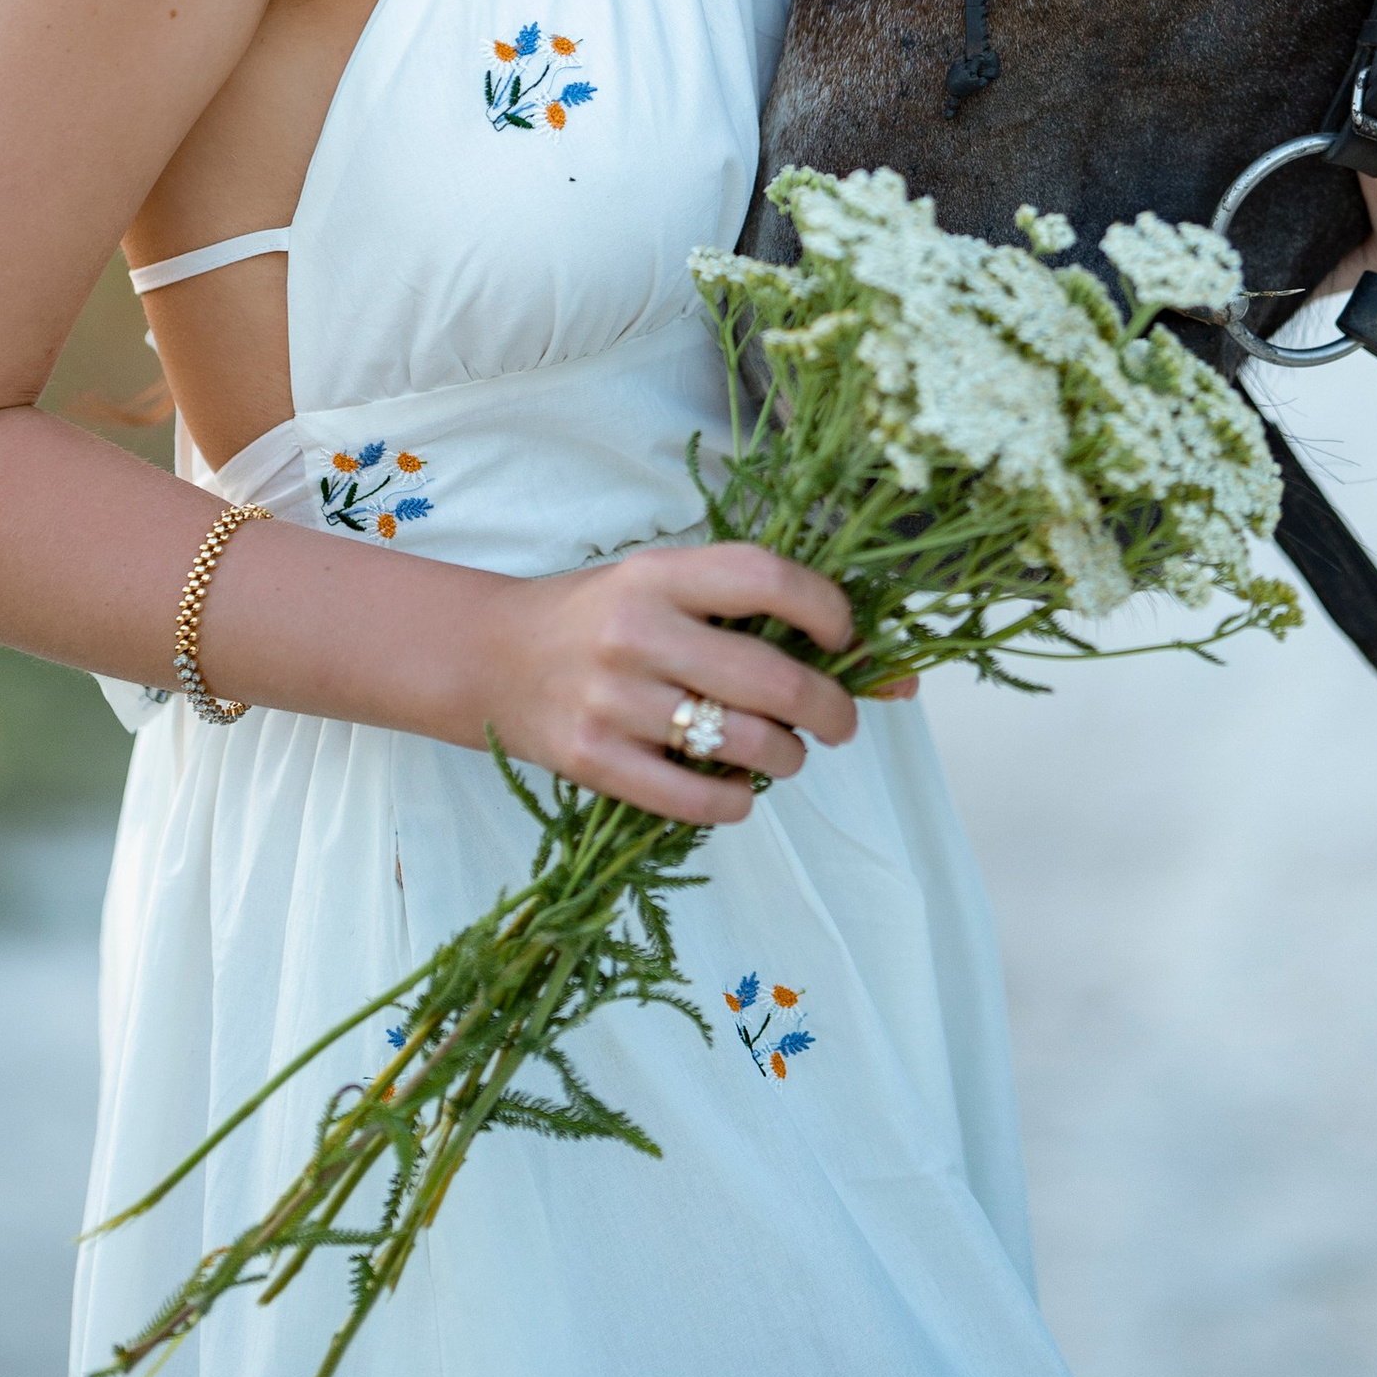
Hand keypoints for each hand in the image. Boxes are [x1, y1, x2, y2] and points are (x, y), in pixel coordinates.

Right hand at [485, 540, 858, 824]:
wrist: (491, 658)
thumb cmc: (600, 616)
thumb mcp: (663, 586)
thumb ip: (751, 612)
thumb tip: (885, 669)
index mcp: (658, 574)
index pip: (766, 578)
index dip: (826, 609)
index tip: (844, 637)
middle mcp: (636, 632)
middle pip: (770, 677)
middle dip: (829, 707)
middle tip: (839, 720)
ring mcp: (612, 701)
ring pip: (743, 744)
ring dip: (789, 756)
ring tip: (788, 751)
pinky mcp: (593, 762)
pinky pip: (696, 801)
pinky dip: (738, 802)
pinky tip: (740, 788)